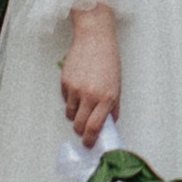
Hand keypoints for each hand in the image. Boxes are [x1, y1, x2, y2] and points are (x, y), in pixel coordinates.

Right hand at [62, 4, 119, 144]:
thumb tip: (108, 123)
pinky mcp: (65, 83)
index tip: (89, 144)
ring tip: (83, 103)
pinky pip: (66, 99)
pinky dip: (71, 99)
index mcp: (107, 97)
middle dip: (81, 130)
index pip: (95, 127)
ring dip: (75, 114)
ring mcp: (76, 89)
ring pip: (70, 114)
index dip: (90, 140)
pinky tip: (78, 87)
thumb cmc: (108, 59)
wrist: (94, 37)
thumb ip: (113, 106)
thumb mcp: (117, 83)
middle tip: (84, 129)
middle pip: (79, 125)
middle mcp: (90, 95)